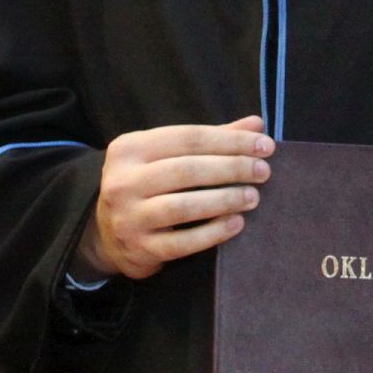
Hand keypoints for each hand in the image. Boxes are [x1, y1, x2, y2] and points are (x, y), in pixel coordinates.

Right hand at [73, 117, 271, 280]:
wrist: (108, 233)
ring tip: (253, 197)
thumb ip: (211, 140)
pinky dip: (213, 233)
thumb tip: (257, 123)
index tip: (265, 145)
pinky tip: (236, 224)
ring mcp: (128, 217)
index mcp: (130, 148)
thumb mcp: (167, 155)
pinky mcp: (139, 249)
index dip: (230, 140)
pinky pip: (182, 243)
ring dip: (224, 200)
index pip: (189, 138)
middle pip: (187, 170)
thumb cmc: (148, 185)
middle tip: (263, 171)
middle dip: (232, 168)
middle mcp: (123, 180)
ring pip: (183, 206)